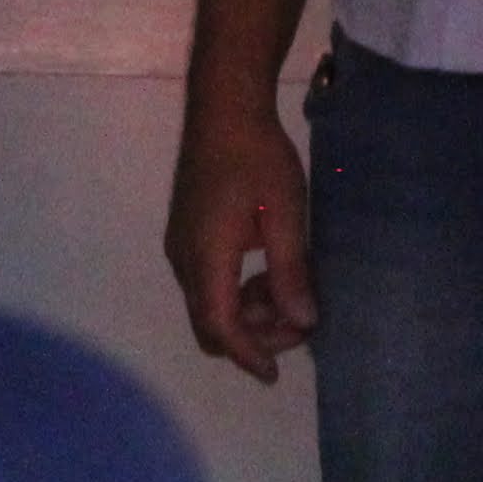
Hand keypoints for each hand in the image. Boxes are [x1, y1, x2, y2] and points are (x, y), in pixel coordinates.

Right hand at [164, 93, 318, 381]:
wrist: (223, 107)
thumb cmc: (259, 157)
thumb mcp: (285, 213)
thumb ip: (291, 271)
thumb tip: (302, 321)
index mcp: (206, 257)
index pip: (221, 326)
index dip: (249, 354)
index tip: (274, 374)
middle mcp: (184, 258)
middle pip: (209, 323)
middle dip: (251, 336)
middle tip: (296, 324)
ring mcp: (180, 245)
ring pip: (207, 304)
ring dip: (245, 313)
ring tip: (288, 292)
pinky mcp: (185, 233)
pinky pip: (206, 283)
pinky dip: (234, 292)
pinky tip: (266, 271)